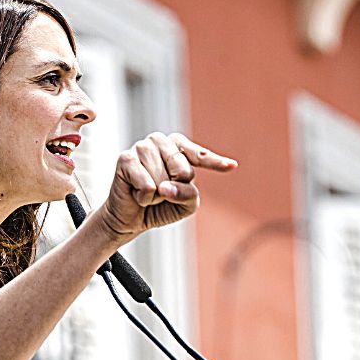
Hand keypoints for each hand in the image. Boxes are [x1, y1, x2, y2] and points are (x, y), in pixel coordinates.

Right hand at [94, 132, 236, 240]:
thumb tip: (165, 187)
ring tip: (146, 193)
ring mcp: (142, 147)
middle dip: (175, 189)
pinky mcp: (126, 158)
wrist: (130, 219)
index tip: (232, 166)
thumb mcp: (185, 204)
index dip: (215, 162)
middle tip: (160, 192)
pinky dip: (144, 198)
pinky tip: (135, 193)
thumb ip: (188, 194)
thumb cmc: (160, 206)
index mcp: (177, 147)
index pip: (200, 155)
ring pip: (163, 180)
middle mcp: (160, 141)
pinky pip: (147, 186)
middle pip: (184, 171)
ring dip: (156, 196)